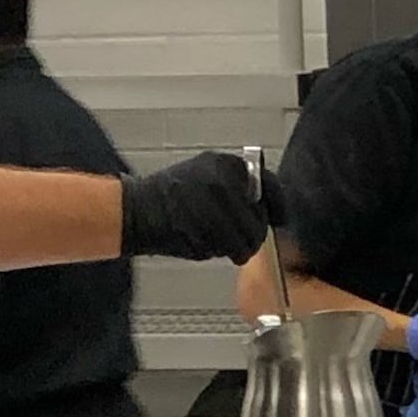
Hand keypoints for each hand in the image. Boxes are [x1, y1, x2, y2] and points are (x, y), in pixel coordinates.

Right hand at [120, 146, 267, 265]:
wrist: (139, 210)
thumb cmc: (169, 192)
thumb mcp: (206, 169)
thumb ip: (236, 179)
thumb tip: (264, 198)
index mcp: (226, 165)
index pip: (268, 185)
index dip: (276, 204)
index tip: (279, 216)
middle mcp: (224, 186)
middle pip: (260, 220)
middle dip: (254, 231)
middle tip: (245, 233)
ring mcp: (216, 213)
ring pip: (247, 240)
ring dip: (240, 246)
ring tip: (224, 240)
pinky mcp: (207, 237)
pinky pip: (228, 250)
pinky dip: (222, 251)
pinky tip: (205, 239)